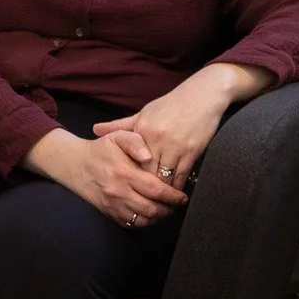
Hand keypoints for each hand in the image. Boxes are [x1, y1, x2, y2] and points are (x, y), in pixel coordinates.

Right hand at [23, 128, 188, 226]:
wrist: (76, 165)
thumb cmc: (101, 149)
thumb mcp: (117, 137)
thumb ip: (135, 141)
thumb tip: (149, 155)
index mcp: (123, 172)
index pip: (155, 189)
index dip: (173, 195)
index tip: (182, 196)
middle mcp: (118, 191)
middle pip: (152, 208)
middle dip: (170, 209)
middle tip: (178, 204)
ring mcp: (113, 205)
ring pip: (143, 220)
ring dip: (159, 217)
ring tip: (168, 209)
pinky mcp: (109, 213)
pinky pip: (132, 224)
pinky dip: (145, 222)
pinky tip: (152, 213)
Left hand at [94, 63, 273, 188]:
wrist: (203, 95)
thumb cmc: (172, 105)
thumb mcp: (144, 112)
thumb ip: (121, 125)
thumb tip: (95, 129)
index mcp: (143, 129)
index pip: (132, 160)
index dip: (129, 176)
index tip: (126, 188)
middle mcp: (156, 139)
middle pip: (146, 172)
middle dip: (144, 189)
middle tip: (142, 202)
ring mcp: (175, 145)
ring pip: (164, 177)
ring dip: (162, 192)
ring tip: (158, 203)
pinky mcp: (191, 151)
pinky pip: (182, 175)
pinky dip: (178, 186)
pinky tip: (175, 193)